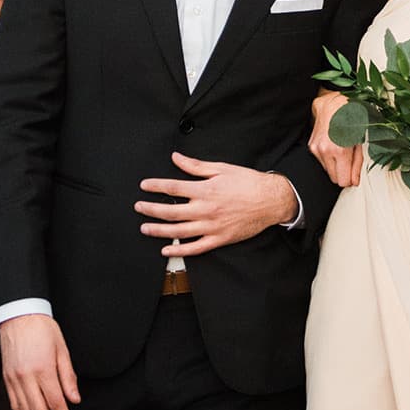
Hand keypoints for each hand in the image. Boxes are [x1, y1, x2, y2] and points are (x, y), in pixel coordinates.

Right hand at [0, 313, 79, 409]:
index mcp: (43, 369)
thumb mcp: (63, 350)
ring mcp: (14, 379)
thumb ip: (68, 377)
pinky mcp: (7, 379)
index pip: (56, 403)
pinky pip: (15, 404)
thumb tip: (74, 400)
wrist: (19, 315)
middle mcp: (26, 377)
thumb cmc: (43, 329)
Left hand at [136, 154, 296, 253]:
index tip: (144, 186)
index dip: (155, 186)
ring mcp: (212, 226)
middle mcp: (206, 209)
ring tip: (145, 228)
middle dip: (151, 209)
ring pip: (179, 231)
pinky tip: (167, 250)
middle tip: (138, 207)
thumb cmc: (248, 182)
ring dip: (159, 230)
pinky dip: (180, 250)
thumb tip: (176, 158)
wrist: (271, 200)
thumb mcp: (222, 168)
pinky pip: (196, 248)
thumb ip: (196, 166)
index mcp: (206, 190)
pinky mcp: (219, 239)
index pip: (173, 188)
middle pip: (171, 211)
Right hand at [310, 90, 361, 187]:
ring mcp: (317, 149)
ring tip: (340, 149)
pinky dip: (328, 158)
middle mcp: (326, 151)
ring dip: (335, 164)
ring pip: (327, 171)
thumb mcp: (360, 142)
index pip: (343, 181)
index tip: (352, 174)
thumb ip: (357, 164)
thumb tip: (354, 181)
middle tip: (348, 159)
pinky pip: (321, 162)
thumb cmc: (350, 117)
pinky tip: (333, 146)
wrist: (333, 103)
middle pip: (334, 179)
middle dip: (343, 172)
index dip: (349, 180)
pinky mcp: (311, 147)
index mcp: (340, 150)